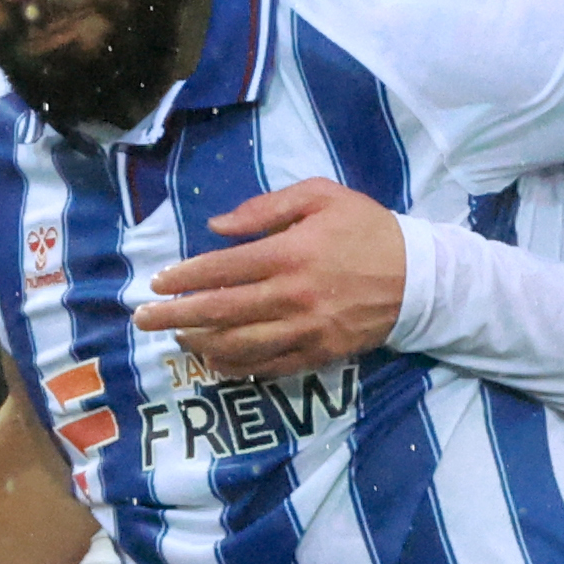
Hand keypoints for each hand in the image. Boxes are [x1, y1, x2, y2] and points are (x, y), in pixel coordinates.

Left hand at [133, 177, 403, 378]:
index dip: (183, 277)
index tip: (157, 283)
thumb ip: (266, 208)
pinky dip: (237, 367)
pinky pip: (268, 367)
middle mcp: (291, 296)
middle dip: (175, 315)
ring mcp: (305, 330)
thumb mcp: (321, 196)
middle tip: (143, 319)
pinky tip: (215, 361)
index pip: (222, 268)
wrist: (420, 278)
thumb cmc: (366, 229)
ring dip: (201, 343)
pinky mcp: (318, 354)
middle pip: (220, 311)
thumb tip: (217, 226)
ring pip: (239, 345)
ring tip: (178, 337)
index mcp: (289, 253)